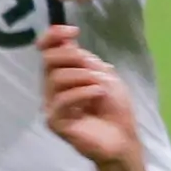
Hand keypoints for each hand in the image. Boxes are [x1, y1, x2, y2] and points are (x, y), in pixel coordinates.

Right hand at [40, 27, 142, 170]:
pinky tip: (98, 96)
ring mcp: (52, 105)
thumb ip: (88, 61)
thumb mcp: (107, 77)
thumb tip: (70, 45)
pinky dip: (83, 93)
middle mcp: (54, 87)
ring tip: (100, 87)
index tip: (74, 32)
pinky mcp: (55, 121)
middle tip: (92, 68)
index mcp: (65, 73)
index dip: (54, 36)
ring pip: (56, 78)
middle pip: (49, 60)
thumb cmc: (115, 109)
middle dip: (71, 57)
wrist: (123, 139)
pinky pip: (62, 99)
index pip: (48, 50)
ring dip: (83, 77)